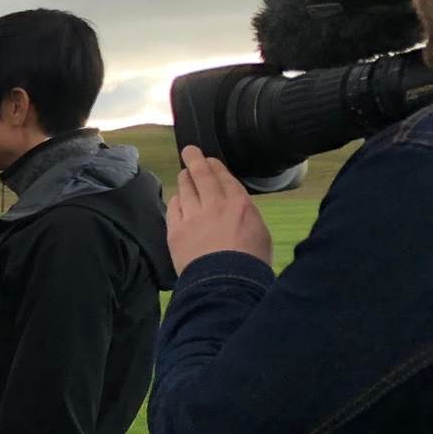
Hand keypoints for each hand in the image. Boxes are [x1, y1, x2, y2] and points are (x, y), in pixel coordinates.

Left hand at [168, 146, 273, 272]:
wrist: (225, 282)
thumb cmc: (250, 262)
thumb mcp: (260, 233)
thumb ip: (246, 216)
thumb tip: (237, 211)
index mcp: (240, 204)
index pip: (224, 177)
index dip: (215, 166)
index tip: (209, 160)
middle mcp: (214, 204)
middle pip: (202, 175)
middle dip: (195, 160)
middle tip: (189, 151)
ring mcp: (192, 216)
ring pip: (185, 189)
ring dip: (184, 179)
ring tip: (183, 174)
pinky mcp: (175, 230)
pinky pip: (173, 208)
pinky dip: (176, 200)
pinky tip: (176, 199)